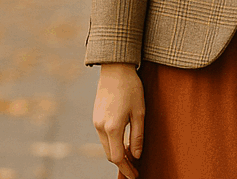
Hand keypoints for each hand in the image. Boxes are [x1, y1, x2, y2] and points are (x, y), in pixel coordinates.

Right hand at [93, 63, 144, 178]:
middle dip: (122, 163)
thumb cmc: (131, 88)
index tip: (135, 175)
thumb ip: (138, 136)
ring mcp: (96, 121)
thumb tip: (136, 156)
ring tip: (131, 155)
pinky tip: (123, 141)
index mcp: (112, 127)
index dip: (127, 169)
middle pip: (109, 154)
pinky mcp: (96, 116)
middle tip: (135, 168)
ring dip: (117, 153)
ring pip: (106, 146)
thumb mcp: (140, 113)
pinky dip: (112, 143)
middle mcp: (100, 126)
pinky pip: (103, 136)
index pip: (117, 158)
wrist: (115, 69)